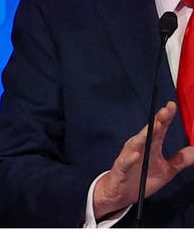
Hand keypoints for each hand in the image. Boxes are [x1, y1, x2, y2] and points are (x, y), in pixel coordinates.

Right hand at [93, 101, 193, 219]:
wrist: (120, 193)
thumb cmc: (141, 178)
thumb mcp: (166, 170)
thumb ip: (180, 160)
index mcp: (151, 146)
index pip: (160, 129)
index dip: (166, 117)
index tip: (172, 105)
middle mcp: (139, 147)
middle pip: (149, 132)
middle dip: (157, 121)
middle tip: (165, 111)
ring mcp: (129, 157)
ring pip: (136, 143)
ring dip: (145, 135)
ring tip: (155, 127)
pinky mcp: (121, 169)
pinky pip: (125, 162)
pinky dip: (130, 158)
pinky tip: (136, 154)